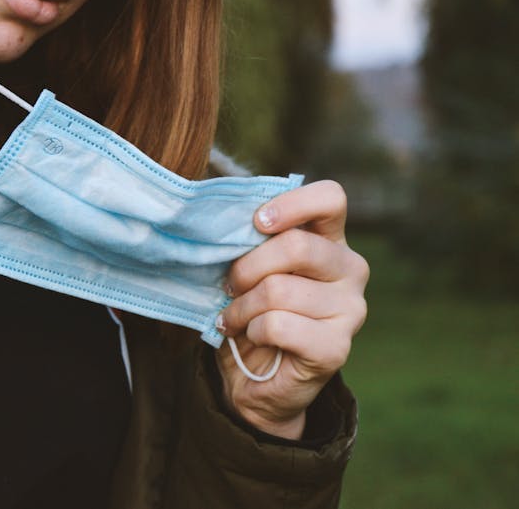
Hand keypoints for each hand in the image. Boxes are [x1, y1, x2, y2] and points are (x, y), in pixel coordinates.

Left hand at [215, 180, 368, 438]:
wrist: (254, 378)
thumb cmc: (252, 310)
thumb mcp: (250, 268)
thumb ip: (251, 241)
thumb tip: (225, 223)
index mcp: (330, 240)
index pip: (331, 198)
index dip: (292, 204)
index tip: (257, 222)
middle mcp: (351, 270)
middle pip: (297, 246)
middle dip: (247, 267)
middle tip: (230, 285)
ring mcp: (351, 310)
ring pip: (279, 289)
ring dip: (242, 305)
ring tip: (234, 316)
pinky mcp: (337, 348)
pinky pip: (278, 325)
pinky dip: (253, 330)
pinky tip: (252, 336)